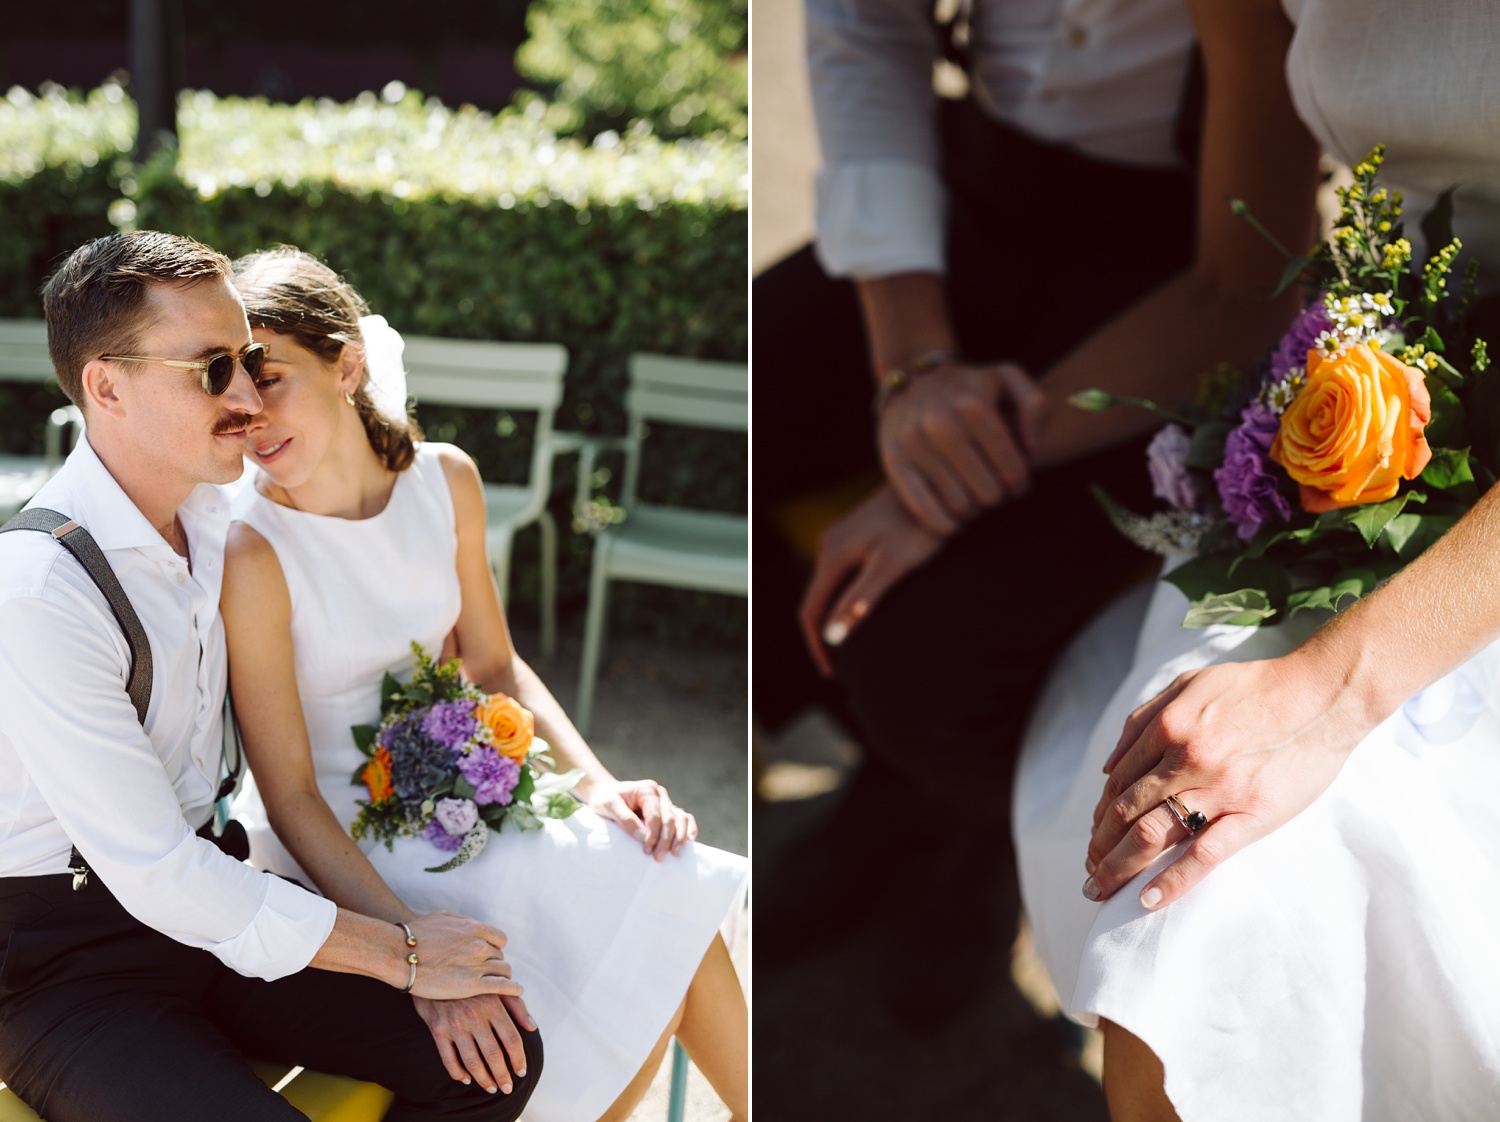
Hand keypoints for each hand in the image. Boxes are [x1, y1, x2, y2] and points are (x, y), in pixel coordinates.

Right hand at [407, 910, 523, 1000]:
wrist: (399, 954)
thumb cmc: (416, 935)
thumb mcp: (443, 917)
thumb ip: (463, 922)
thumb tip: (474, 925)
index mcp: (474, 927)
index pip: (500, 939)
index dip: (495, 948)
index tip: (488, 956)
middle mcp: (479, 944)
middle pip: (499, 956)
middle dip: (494, 964)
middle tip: (486, 973)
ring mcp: (476, 965)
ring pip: (503, 971)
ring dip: (501, 977)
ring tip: (499, 984)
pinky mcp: (472, 986)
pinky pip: (502, 987)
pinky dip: (512, 989)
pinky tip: (516, 992)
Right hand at [413, 993, 535, 1093]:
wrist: (436, 969)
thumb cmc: (472, 981)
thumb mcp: (496, 987)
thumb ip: (517, 1006)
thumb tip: (532, 1027)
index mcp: (493, 1005)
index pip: (511, 1039)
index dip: (519, 1059)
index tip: (521, 1072)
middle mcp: (475, 1016)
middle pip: (493, 1054)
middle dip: (502, 1076)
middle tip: (507, 1088)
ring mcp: (455, 1024)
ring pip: (472, 1061)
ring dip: (483, 1079)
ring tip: (491, 1088)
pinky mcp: (438, 1029)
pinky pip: (448, 1058)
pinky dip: (458, 1073)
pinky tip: (466, 1079)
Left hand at [587, 777, 697, 859]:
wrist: (606, 793)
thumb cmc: (605, 799)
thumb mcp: (609, 805)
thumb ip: (625, 819)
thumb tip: (643, 838)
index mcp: (646, 790)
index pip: (655, 815)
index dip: (653, 834)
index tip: (646, 850)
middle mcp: (659, 794)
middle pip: (669, 818)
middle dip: (665, 840)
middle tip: (658, 858)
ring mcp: (665, 802)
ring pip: (680, 818)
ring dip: (679, 837)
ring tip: (675, 853)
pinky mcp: (668, 810)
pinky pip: (684, 818)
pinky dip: (689, 828)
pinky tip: (690, 841)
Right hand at [798, 485, 944, 674]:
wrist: (937, 481)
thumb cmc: (920, 526)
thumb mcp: (892, 566)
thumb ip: (859, 601)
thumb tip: (830, 638)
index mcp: (832, 554)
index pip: (811, 610)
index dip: (818, 646)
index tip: (833, 673)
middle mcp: (829, 543)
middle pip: (817, 598)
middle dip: (825, 634)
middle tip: (843, 668)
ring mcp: (841, 536)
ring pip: (829, 586)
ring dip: (836, 615)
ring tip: (854, 646)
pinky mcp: (855, 533)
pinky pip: (842, 574)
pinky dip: (846, 598)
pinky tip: (864, 610)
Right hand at [878, 361, 1047, 534]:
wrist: (912, 378)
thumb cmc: (970, 387)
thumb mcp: (1008, 380)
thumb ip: (1036, 406)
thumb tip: (1030, 448)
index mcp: (974, 405)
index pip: (1011, 468)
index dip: (1020, 484)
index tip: (1017, 485)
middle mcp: (942, 423)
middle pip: (987, 492)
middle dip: (997, 497)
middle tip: (995, 492)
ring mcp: (914, 443)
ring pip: (959, 504)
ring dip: (973, 511)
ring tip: (975, 500)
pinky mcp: (894, 460)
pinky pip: (923, 508)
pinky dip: (943, 524)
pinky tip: (953, 521)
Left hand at [1083, 650, 1375, 909]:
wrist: (1323, 694)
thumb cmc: (1255, 688)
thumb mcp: (1188, 685)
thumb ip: (1144, 720)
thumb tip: (1111, 765)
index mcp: (1168, 728)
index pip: (1118, 783)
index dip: (1100, 815)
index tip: (1094, 836)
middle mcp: (1185, 759)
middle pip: (1126, 812)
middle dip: (1100, 847)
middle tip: (1090, 872)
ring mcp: (1219, 789)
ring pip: (1153, 834)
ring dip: (1120, 865)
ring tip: (1104, 888)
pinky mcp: (1254, 814)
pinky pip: (1205, 855)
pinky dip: (1173, 880)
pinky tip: (1149, 900)